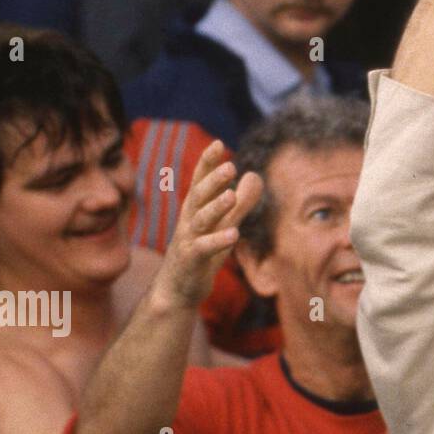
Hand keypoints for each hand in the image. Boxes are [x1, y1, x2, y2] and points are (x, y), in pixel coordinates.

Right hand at [157, 141, 262, 308]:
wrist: (177, 290)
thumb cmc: (201, 252)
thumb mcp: (224, 224)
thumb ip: (241, 202)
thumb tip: (256, 175)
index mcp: (196, 209)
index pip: (200, 181)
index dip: (208, 163)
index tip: (219, 143)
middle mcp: (188, 221)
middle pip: (198, 196)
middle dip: (212, 180)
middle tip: (230, 166)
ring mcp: (187, 241)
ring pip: (200, 220)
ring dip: (215, 207)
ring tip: (231, 196)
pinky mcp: (190, 261)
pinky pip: (203, 249)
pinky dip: (218, 241)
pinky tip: (234, 234)